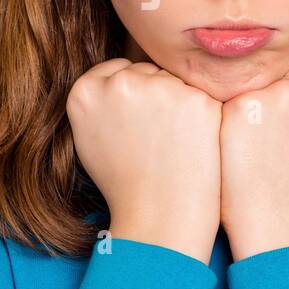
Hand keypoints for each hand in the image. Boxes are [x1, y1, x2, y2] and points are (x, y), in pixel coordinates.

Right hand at [66, 58, 223, 262]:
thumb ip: (98, 100)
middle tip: (154, 140)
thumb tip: (116, 76)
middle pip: (148, 71)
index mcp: (85, 91)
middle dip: (155, 96)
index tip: (135, 125)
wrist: (159, 218)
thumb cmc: (124, 183)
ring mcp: (160, 89)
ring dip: (179, 104)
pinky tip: (193, 145)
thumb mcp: (88, 138)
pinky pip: (201, 96)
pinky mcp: (197, 100)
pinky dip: (202, 117)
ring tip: (171, 145)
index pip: (118, 70)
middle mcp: (120, 84)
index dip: (131, 98)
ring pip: (176, 82)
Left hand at [218, 50, 288, 261]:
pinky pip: (230, 91)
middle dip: (274, 91)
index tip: (288, 120)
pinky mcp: (246, 105)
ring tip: (256, 138)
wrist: (281, 224)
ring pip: (257, 76)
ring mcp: (285, 93)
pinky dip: (227, 111)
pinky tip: (234, 137)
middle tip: (272, 132)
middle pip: (285, 66)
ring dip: (250, 98)